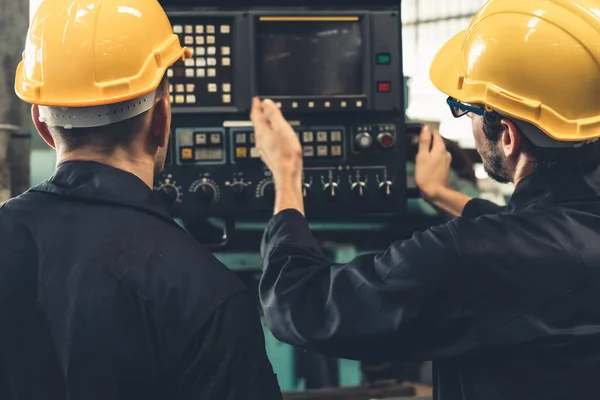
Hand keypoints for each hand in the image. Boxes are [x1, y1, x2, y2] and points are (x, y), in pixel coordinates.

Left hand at [250, 98, 304, 214]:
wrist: (287, 175)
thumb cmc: (286, 154)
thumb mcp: (282, 129)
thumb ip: (273, 115)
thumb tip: (266, 103)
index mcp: (262, 132)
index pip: (256, 115)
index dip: (256, 106)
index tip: (256, 99)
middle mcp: (260, 141)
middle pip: (257, 124)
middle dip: (260, 114)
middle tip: (262, 108)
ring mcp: (264, 149)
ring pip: (261, 133)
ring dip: (265, 125)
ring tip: (269, 120)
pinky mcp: (270, 156)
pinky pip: (266, 141)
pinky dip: (269, 135)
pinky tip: (274, 137)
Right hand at [415, 125, 451, 200]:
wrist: (435, 193)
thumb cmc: (427, 177)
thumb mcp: (421, 156)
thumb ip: (424, 141)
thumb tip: (425, 128)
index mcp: (440, 148)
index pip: (434, 132)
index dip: (425, 133)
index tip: (417, 138)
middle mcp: (445, 153)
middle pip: (435, 141)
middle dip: (426, 144)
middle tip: (417, 152)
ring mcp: (446, 160)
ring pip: (435, 150)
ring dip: (428, 152)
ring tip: (420, 160)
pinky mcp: (444, 168)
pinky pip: (437, 159)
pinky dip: (431, 159)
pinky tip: (425, 166)